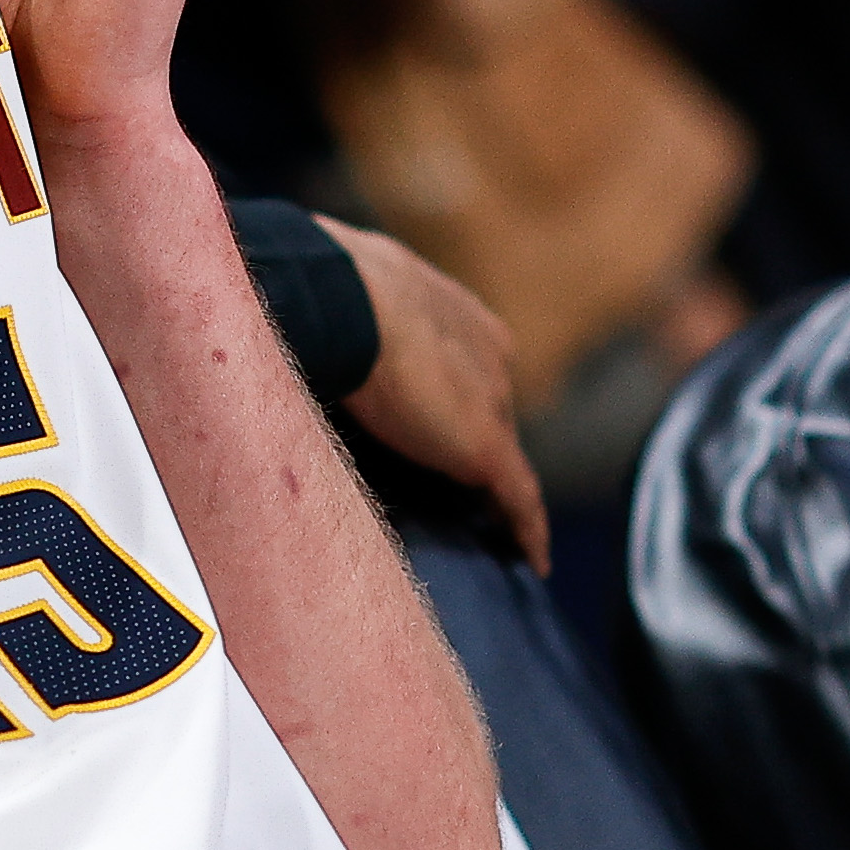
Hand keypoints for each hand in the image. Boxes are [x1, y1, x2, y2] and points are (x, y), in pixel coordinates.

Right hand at [325, 217, 549, 572]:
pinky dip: (529, 529)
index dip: (465, 402)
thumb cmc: (336, 288)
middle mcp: (492, 358)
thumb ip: (357, 322)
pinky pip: (520, 498)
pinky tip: (534, 561)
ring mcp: (494, 403)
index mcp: (464, 320)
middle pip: (494, 413)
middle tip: (465, 487)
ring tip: (501, 525)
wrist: (350, 297)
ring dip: (502, 489)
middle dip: (480, 444)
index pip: (475, 372)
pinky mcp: (488, 448)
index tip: (452, 427)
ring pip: (509, 456)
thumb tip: (316, 326)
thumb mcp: (355, 299)